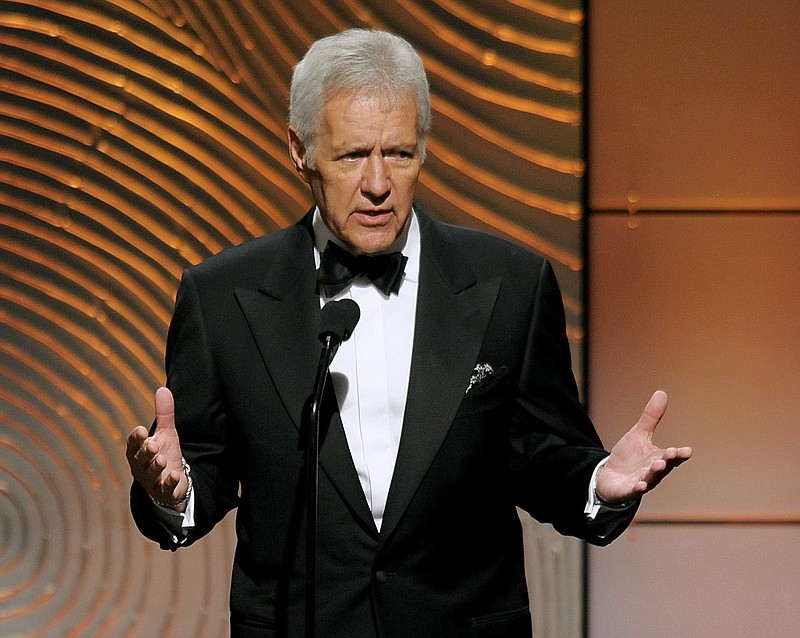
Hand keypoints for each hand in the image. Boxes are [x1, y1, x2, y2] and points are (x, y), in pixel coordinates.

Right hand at [126, 387, 188, 510]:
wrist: (171, 482)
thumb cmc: (163, 455)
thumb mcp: (166, 434)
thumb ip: (164, 414)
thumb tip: (163, 389)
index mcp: (138, 452)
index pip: (134, 444)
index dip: (136, 438)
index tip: (141, 430)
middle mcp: (142, 467)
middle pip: (141, 459)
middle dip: (146, 452)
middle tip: (152, 445)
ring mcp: (152, 481)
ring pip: (151, 474)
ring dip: (155, 467)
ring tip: (161, 460)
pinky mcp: (164, 491)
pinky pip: (165, 489)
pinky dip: (168, 483)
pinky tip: (173, 476)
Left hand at [596, 390, 692, 504]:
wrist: (609, 476)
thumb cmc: (628, 457)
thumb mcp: (639, 434)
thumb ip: (651, 417)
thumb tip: (662, 393)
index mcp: (659, 459)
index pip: (672, 457)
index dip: (679, 454)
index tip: (687, 450)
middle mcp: (653, 472)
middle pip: (663, 467)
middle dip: (668, 461)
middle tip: (672, 454)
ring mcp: (641, 482)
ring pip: (650, 479)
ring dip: (654, 473)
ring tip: (658, 465)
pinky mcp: (627, 491)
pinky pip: (633, 491)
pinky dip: (637, 489)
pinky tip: (641, 486)